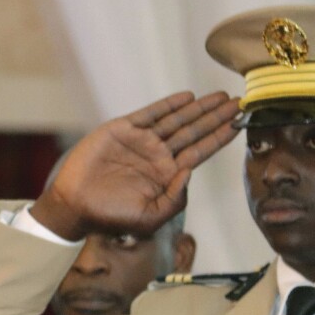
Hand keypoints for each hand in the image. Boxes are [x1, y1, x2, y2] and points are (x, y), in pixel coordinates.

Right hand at [31, 90, 241, 240]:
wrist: (74, 206)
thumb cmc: (111, 217)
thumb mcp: (150, 218)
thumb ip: (175, 199)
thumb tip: (192, 170)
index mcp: (167, 175)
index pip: (200, 151)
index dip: (220, 137)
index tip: (239, 123)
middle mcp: (157, 155)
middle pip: (194, 131)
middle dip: (216, 117)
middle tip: (238, 102)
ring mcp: (140, 141)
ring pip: (176, 120)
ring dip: (198, 108)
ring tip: (220, 96)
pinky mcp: (122, 130)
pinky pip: (150, 114)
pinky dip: (168, 105)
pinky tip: (187, 97)